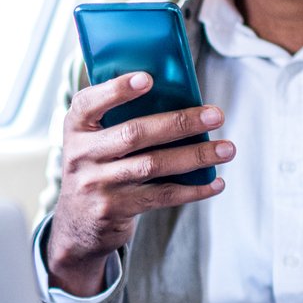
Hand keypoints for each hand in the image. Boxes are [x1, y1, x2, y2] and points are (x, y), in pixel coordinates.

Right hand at [45, 73, 230, 296]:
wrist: (77, 224)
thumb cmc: (98, 167)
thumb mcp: (94, 141)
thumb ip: (119, 119)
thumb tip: (178, 100)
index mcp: (76, 127)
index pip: (90, 102)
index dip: (117, 90)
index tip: (148, 78)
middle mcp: (81, 154)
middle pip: (134, 133)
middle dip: (180, 123)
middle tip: (215, 116)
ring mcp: (96, 184)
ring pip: (153, 165)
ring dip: (195, 156)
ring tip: (226, 149)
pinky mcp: (114, 209)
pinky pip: (160, 196)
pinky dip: (192, 190)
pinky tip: (215, 182)